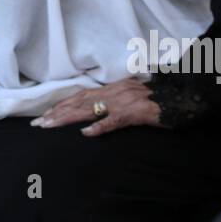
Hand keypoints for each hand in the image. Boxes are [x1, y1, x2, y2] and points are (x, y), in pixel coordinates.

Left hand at [29, 80, 162, 135]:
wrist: (183, 96)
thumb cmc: (158, 99)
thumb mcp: (132, 96)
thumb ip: (115, 101)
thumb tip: (97, 111)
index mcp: (113, 88)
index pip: (81, 96)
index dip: (62, 104)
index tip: (44, 115)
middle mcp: (115, 91)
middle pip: (80, 102)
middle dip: (57, 112)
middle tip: (38, 123)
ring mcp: (124, 101)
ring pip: (90, 109)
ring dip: (68, 117)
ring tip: (50, 126)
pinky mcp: (135, 113)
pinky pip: (114, 120)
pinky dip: (99, 126)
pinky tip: (86, 133)